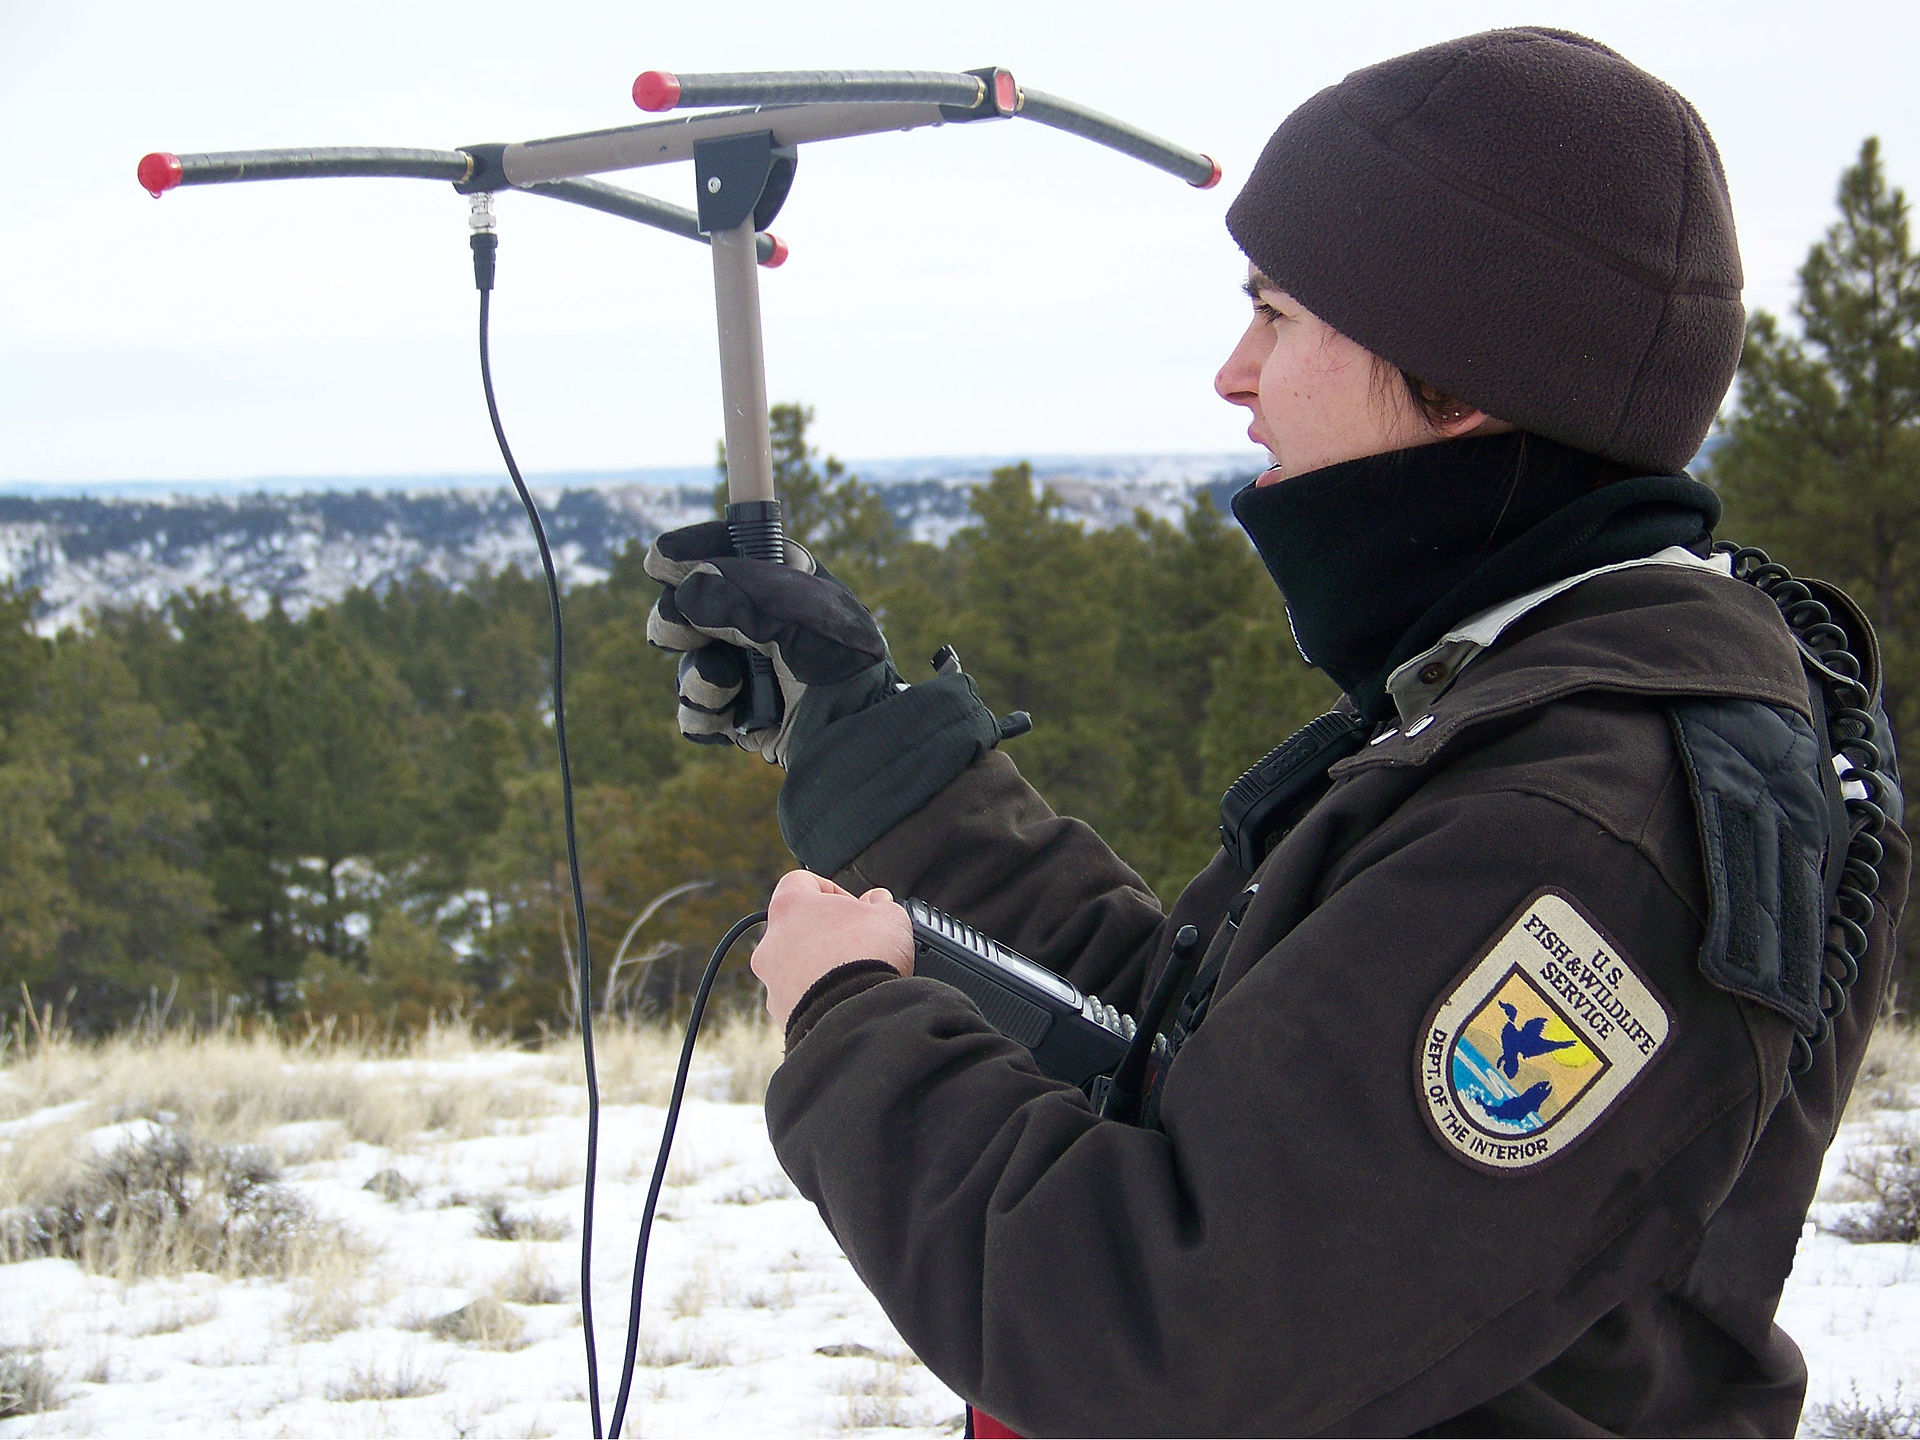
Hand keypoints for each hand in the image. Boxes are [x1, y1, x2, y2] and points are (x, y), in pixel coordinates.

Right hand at [644, 521, 895, 765]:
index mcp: (783, 580)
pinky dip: (702, 713)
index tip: (662, 560)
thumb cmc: (843, 666)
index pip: (726, 548)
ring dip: (697, 675)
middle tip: (680, 630)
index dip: (691, 550)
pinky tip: (728, 713)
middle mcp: (758, 621)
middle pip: (685, 605)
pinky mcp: (738, 715)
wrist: (862, 737)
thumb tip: (685, 592)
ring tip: (727, 686)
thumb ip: (737, 600)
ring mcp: (745, 669)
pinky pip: (694, 711)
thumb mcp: (796, 618)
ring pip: (685, 662)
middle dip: (675, 619)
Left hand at [751, 870, 912, 1028]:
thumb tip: (877, 902)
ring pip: (793, 963)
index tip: (853, 906)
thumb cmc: (867, 958)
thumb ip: (881, 902)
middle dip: (825, 931)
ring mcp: (771, 979)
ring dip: (818, 964)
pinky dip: (816, 994)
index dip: (831, 890)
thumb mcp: (890, 916)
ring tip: (852, 974)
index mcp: (790, 906)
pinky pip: (798, 995)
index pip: (801, 880)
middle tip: (856, 941)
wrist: (857, 1015)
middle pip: (796, 925)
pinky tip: (843, 997)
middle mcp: (771, 941)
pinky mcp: (780, 1010)